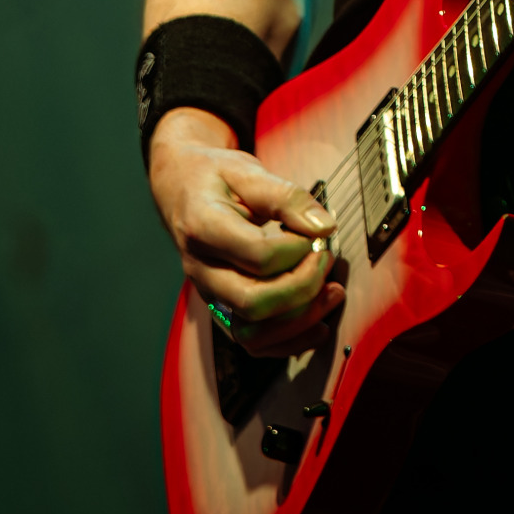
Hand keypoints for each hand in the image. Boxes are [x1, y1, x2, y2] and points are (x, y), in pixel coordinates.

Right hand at [147, 107, 345, 355]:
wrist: (181, 188)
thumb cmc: (215, 177)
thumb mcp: (248, 171)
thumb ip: (287, 197)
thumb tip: (324, 227)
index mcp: (203, 227)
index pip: (257, 256)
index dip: (297, 249)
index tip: (317, 233)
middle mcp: (201, 268)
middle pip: (253, 302)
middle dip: (302, 288)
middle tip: (327, 261)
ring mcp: (209, 293)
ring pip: (250, 333)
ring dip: (299, 321)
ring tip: (332, 295)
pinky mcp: (221, 306)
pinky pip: (251, 342)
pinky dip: (287, 342)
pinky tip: (317, 325)